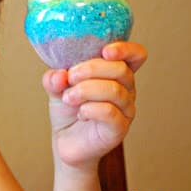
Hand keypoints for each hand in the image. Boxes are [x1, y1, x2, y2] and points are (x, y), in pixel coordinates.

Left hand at [42, 41, 147, 171]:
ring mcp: (125, 110)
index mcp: (114, 74)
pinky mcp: (119, 128)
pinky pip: (109, 112)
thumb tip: (58, 74)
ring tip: (68, 97)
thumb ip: (55, 78)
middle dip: (91, 69)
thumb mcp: (57, 88)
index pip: (136, 55)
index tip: (105, 51)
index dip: (125, 49)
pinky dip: (90, 109)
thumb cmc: (68, 109)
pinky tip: (80, 113)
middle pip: (121, 70)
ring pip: (115, 90)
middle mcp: (126, 89)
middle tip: (70, 78)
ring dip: (86, 90)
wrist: (66, 140)